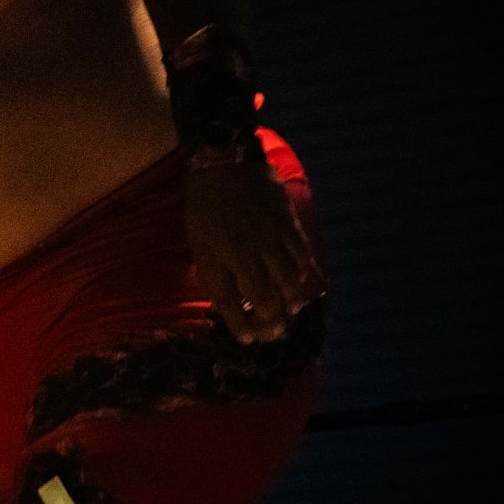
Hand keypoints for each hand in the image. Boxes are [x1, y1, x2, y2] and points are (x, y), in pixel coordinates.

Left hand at [183, 161, 322, 343]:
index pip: (230, 302)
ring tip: (290, 310)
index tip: (247, 339)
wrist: (224, 163)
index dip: (240, 326)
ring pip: (289, 282)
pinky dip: (304, 276)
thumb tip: (234, 300)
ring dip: (291, 302)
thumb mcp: (198, 241)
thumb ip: (215, 270)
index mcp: (214, 257)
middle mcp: (243, 252)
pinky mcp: (288, 225)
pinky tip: (301, 284)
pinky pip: (303, 258)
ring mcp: (269, 239)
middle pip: (265, 298)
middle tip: (274, 331)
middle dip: (271, 321)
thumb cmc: (204, 207)